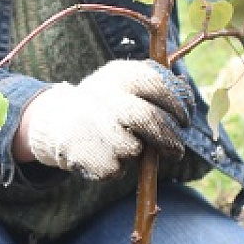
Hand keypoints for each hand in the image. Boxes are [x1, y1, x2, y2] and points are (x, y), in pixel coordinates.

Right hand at [20, 60, 193, 179]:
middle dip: (169, 139)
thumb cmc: (106, 104)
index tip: (185, 120)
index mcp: (119, 74)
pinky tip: (105, 154)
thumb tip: (186, 94)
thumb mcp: (126, 84)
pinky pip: (115, 168)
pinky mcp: (82, 150)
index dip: (178, 105)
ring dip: (136, 153)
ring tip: (123, 145)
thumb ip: (157, 86)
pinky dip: (117, 167)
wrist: (58, 119)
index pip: (158, 85)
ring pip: (132, 149)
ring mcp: (90, 122)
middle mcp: (103, 94)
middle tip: (176, 152)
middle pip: (148, 120)